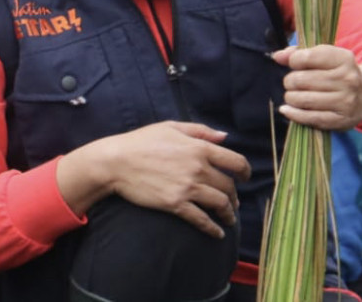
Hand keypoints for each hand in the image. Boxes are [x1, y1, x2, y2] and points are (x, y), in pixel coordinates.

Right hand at [59, 121, 250, 238]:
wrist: (116, 162)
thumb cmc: (143, 141)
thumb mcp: (173, 127)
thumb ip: (201, 131)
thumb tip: (225, 136)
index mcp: (200, 147)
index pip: (235, 161)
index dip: (245, 171)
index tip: (245, 177)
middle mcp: (198, 168)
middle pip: (228, 186)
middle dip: (234, 196)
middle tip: (233, 202)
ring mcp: (187, 187)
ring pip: (219, 203)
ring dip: (228, 214)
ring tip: (230, 219)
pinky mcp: (175, 204)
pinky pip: (200, 219)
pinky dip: (212, 228)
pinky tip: (217, 234)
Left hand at [272, 45, 361, 130]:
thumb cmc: (339, 74)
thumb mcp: (326, 58)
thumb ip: (301, 53)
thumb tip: (278, 56)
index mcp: (344, 59)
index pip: (307, 57)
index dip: (294, 61)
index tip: (294, 64)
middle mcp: (347, 79)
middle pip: (301, 79)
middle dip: (290, 81)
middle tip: (293, 83)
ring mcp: (345, 101)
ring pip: (301, 99)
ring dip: (291, 97)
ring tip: (293, 95)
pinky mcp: (339, 120)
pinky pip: (308, 117)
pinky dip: (293, 113)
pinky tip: (287, 109)